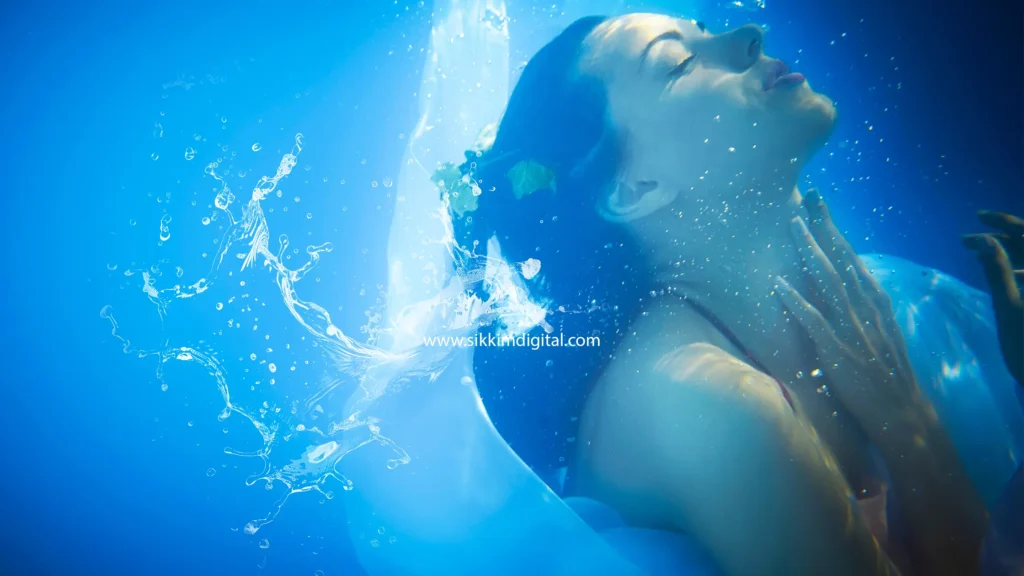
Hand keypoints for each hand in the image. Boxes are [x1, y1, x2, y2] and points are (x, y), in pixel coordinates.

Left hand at [775, 189, 924, 440]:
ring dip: (811, 252)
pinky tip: (779, 284)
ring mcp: (852, 329)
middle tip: (810, 197)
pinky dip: (797, 301)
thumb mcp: (876, 331)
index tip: (820, 204)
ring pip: (829, 282)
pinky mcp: (838, 352)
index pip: (851, 257)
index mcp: (873, 302)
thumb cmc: (883, 373)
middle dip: (826, 226)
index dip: (835, 229)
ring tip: (794, 226)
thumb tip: (844, 283)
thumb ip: (860, 306)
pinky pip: (814, 322)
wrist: (901, 413)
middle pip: (842, 259)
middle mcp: (865, 309)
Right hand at [962, 210, 1022, 386]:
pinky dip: (1020, 268)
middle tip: (969, 240)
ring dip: (1010, 253)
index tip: (978, 217)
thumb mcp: (1009, 309)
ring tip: (981, 255)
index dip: (1004, 222)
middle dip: (1002, 238)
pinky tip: (1005, 274)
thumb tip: (983, 240)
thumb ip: (997, 271)